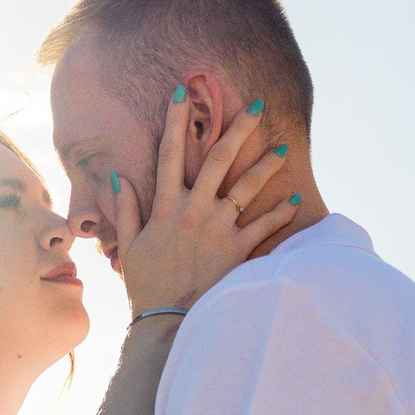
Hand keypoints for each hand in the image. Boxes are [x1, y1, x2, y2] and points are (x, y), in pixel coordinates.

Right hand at [115, 90, 295, 315]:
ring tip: (283, 150)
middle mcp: (194, 210)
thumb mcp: (129, 246)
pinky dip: (280, 213)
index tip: (183, 93)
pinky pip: (264, 226)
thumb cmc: (148, 284)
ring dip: (266, 166)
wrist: (169, 320)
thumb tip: (119, 178)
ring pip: (247, 187)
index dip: (176, 121)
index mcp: (166, 207)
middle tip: (257, 105)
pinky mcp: (237, 250)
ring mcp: (218, 229)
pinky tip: (295, 199)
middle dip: (238, 128)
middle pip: (219, 159)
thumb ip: (127, 209)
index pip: (170, 154)